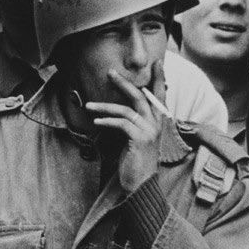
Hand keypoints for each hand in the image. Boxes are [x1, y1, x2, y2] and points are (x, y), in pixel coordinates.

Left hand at [85, 68, 165, 191]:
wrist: (141, 186)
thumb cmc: (136, 162)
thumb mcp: (136, 138)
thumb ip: (133, 123)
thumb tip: (118, 110)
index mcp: (157, 122)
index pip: (160, 96)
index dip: (159, 79)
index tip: (157, 62)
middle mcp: (156, 124)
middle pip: (142, 96)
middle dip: (125, 83)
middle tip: (110, 72)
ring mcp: (150, 131)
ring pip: (126, 109)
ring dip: (105, 106)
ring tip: (89, 105)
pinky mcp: (140, 139)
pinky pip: (122, 123)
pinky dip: (107, 120)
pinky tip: (96, 120)